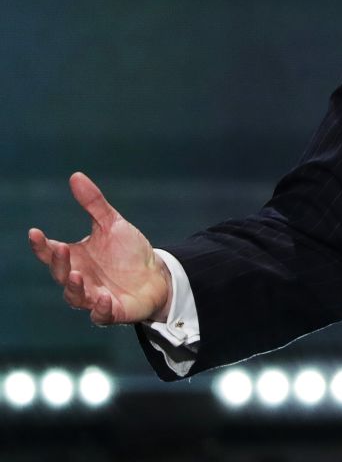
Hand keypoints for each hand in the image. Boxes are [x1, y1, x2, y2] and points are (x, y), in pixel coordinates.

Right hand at [28, 172, 171, 324]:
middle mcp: (80, 279)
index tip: (34, 232)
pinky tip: (104, 298)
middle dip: (58, 263)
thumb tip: (76, 175)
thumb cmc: (129, 252)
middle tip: (62, 250)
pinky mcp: (112, 311)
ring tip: (76, 275)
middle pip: (60, 273)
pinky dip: (100, 308)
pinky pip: (101, 315)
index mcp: (75, 258)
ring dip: (74, 287)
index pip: (50, 252)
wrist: (158, 275)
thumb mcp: (112, 224)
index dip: (40, 244)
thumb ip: (93, 204)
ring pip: (75, 297)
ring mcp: (94, 297)